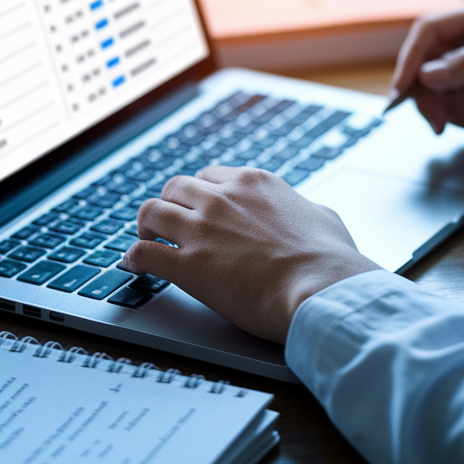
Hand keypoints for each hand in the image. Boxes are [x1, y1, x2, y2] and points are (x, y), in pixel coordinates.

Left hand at [121, 167, 379, 342]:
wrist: (320, 288)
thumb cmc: (330, 260)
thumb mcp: (325, 217)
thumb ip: (306, 209)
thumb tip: (307, 212)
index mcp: (253, 183)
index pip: (211, 174)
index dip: (201, 192)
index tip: (198, 206)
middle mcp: (223, 198)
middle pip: (176, 187)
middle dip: (170, 204)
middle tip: (169, 223)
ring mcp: (202, 229)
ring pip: (151, 212)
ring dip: (146, 226)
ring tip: (146, 240)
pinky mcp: (188, 265)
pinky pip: (143, 253)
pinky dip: (133, 258)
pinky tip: (134, 266)